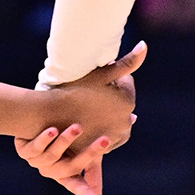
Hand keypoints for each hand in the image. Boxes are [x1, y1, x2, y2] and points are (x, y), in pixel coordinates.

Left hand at [16, 123, 116, 194]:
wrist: (35, 116)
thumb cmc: (64, 130)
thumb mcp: (85, 136)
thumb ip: (106, 130)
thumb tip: (134, 118)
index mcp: (67, 172)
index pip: (80, 184)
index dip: (88, 194)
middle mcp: (52, 170)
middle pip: (71, 167)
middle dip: (90, 153)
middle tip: (106, 140)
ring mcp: (37, 162)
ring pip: (52, 156)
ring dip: (65, 141)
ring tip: (78, 127)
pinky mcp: (24, 151)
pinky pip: (34, 148)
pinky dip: (43, 139)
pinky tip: (52, 129)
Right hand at [48, 41, 147, 157]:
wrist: (50, 115)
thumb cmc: (73, 90)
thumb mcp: (101, 73)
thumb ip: (127, 62)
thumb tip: (145, 46)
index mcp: (128, 101)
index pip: (127, 83)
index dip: (112, 77)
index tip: (99, 75)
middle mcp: (126, 122)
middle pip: (123, 103)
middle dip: (113, 96)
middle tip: (94, 91)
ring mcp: (114, 137)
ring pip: (118, 122)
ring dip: (111, 115)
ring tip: (93, 107)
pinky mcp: (101, 148)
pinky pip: (108, 138)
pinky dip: (103, 131)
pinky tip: (92, 122)